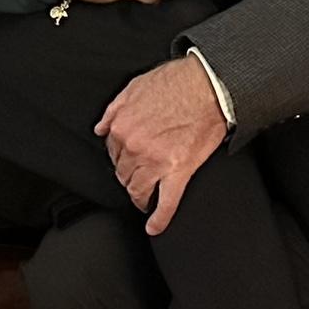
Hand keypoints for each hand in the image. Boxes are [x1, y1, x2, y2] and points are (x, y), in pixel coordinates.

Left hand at [95, 57, 226, 233]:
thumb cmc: (176, 81)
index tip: (129, 159)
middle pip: (123, 173)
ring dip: (139, 196)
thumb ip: (113, 109)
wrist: (208, 85)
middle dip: (130, 176)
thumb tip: (100, 128)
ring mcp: (155, 162)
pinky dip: (159, 219)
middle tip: (139, 176)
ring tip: (144, 199)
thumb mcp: (134, 87)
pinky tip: (154, 227)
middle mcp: (134, 147)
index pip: (113, 152)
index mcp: (122, 127)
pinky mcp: (178, 171)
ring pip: (138, 190)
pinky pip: (166, 203)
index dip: (122, 156)